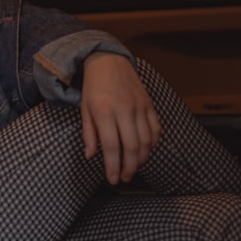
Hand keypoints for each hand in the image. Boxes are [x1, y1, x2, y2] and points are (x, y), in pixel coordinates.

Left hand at [80, 52, 161, 184]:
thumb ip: (88, 134)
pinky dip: (153, 143)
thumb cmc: (94, 87)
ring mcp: (139, 107)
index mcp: (104, 112)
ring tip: (133, 167)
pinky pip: (156, 128)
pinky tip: (146, 150)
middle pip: (131, 147)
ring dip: (141, 158)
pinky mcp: (149, 104)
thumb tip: (91, 156)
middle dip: (129, 168)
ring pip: (146, 140)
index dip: (113, 166)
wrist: (108, 61)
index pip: (111, 146)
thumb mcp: (84, 109)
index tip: (113, 179)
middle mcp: (124, 110)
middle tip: (124, 178)